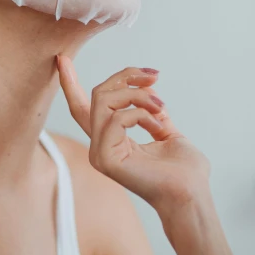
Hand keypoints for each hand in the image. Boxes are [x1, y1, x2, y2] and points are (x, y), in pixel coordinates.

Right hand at [57, 56, 210, 217]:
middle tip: (155, 76)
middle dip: (126, 77)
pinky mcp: (104, 159)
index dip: (70, 83)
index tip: (63, 58)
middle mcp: (99, 146)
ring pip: (104, 101)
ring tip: (161, 106)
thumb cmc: (185, 172)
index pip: (82, 108)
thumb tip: (149, 91)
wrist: (191, 196)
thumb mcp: (166, 131)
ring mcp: (99, 153)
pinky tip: (159, 127)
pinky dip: (142, 115)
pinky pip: (116, 118)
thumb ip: (152, 113)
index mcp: (111, 141)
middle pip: (98, 95)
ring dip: (138, 96)